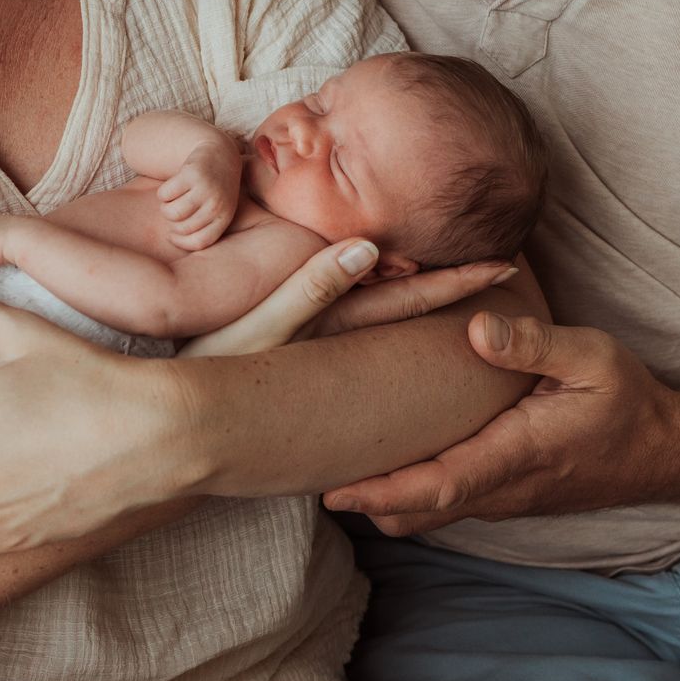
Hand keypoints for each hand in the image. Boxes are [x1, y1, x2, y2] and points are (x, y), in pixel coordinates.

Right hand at [156, 142, 239, 250]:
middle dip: (172, 222)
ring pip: (171, 212)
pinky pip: (165, 194)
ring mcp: (205, 188)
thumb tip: (174, 240)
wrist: (220, 154)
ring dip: (165, 208)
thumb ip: (203, 227)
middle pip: (181, 228)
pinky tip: (172, 187)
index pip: (198, 242)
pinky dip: (162, 193)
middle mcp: (217, 204)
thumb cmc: (215, 189)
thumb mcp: (217, 209)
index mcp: (224, 218)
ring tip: (172, 200)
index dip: (180, 242)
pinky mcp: (191, 173)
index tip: (172, 235)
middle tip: (175, 209)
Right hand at [180, 240, 517, 356]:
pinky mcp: (302, 367)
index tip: (507, 264)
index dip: (458, 280)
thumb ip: (310, 287)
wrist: (167, 431)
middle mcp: (338, 344)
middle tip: (513, 269)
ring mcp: (322, 357)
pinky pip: (355, 337)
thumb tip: (370, 249)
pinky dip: (384, 316)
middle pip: (410, 309)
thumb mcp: (258, 326)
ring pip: (389, 326)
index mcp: (335, 329)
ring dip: (427, 303)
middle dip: (459, 291)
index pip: (410, 297)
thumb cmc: (205, 370)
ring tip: (472, 285)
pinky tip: (395, 306)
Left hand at [323, 312, 679, 535]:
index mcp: (517, 456)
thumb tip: (474, 330)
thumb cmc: (628, 400)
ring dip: (382, 498)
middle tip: (305, 473)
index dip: (382, 493)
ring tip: (329, 464)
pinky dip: (406, 492)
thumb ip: (532, 344)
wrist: (663, 451)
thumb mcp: (592, 356)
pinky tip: (381, 459)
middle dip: (363, 501)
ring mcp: (501, 498)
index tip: (333, 490)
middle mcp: (501, 489)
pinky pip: (445, 502)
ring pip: (427, 513)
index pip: (437, 487)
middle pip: (417, 512)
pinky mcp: (503, 493)